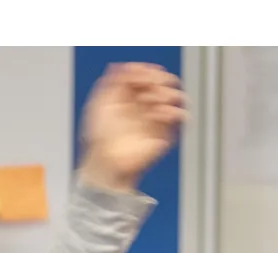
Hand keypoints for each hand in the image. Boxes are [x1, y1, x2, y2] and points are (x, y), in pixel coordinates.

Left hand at [78, 62, 185, 192]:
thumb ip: (109, 83)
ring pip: (173, 95)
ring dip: (166, 93)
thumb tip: (118, 65)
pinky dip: (172, 111)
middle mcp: (143, 104)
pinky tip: (158, 113)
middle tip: (152, 82)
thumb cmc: (99, 138)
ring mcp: (155, 116)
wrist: (107, 161)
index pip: (144, 75)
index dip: (145, 70)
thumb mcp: (99, 105)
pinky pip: (178, 115)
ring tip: (154, 100)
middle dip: (158, 78)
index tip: (141, 72)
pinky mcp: (164, 130)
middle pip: (161, 81)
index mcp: (128, 96)